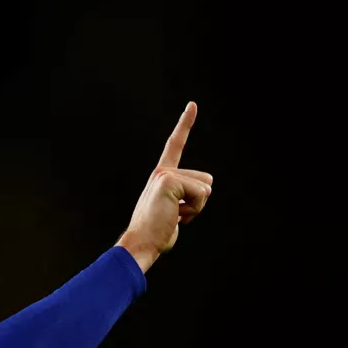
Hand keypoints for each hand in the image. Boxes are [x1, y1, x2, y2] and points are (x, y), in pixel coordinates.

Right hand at [117, 102, 212, 272]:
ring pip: (206, 188)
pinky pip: (201, 195)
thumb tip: (186, 210)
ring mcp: (165, 175)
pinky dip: (194, 210)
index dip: (185, 124)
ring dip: (196, 208)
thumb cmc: (156, 233)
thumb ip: (181, 203)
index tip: (192, 105)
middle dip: (199, 203)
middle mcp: (162, 171)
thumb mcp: (171, 214)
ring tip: (174, 216)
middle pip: (207, 180)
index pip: (175, 146)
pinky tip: (175, 217)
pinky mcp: (169, 181)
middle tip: (175, 215)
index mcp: (162, 176)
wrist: (140, 243)